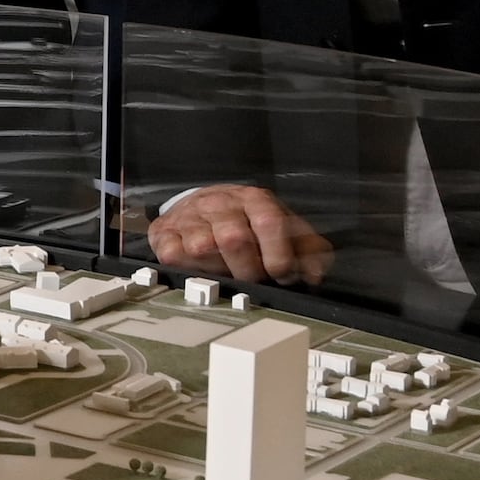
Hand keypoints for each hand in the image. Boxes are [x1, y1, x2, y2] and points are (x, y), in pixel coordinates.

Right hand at [142, 184, 333, 285]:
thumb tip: (314, 273)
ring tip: (226, 273)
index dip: (279, 255)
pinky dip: (187, 267)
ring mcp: (190, 217)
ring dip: (218, 270)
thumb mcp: (282, 228)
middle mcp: (220, 204)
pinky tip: (200, 267)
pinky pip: (173, 254)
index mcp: (253, 200)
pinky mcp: (165, 232)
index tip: (283, 275)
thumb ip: (307, 249)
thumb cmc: (246, 221)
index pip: (269, 222)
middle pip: (235, 238)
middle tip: (254, 280)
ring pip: (202, 247)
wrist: (202, 204)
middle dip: (249, 270)